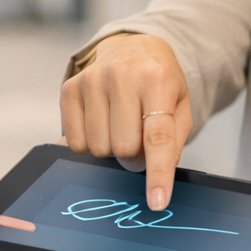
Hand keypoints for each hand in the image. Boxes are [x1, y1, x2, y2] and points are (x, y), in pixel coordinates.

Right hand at [60, 35, 191, 211]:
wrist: (133, 48)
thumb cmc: (159, 83)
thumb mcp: (180, 106)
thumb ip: (173, 141)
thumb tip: (154, 177)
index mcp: (158, 80)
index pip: (157, 137)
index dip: (158, 174)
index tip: (157, 202)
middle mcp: (123, 76)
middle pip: (124, 149)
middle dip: (134, 155)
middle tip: (138, 137)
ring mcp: (93, 80)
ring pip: (99, 148)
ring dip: (111, 148)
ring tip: (120, 125)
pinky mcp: (70, 88)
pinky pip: (75, 142)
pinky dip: (90, 143)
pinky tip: (100, 122)